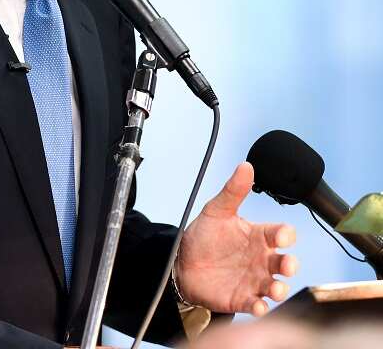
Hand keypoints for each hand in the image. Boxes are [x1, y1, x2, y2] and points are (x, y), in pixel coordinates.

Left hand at [175, 162, 298, 315]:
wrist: (182, 263)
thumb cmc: (204, 236)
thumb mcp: (216, 211)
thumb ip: (232, 191)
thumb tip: (245, 166)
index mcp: (258, 236)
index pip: (279, 233)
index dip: (284, 234)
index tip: (282, 235)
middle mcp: (261, 259)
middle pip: (284, 262)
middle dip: (289, 264)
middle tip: (286, 264)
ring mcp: (254, 280)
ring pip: (275, 286)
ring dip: (279, 289)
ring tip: (275, 289)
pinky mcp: (243, 298)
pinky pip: (257, 305)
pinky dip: (260, 307)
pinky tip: (258, 306)